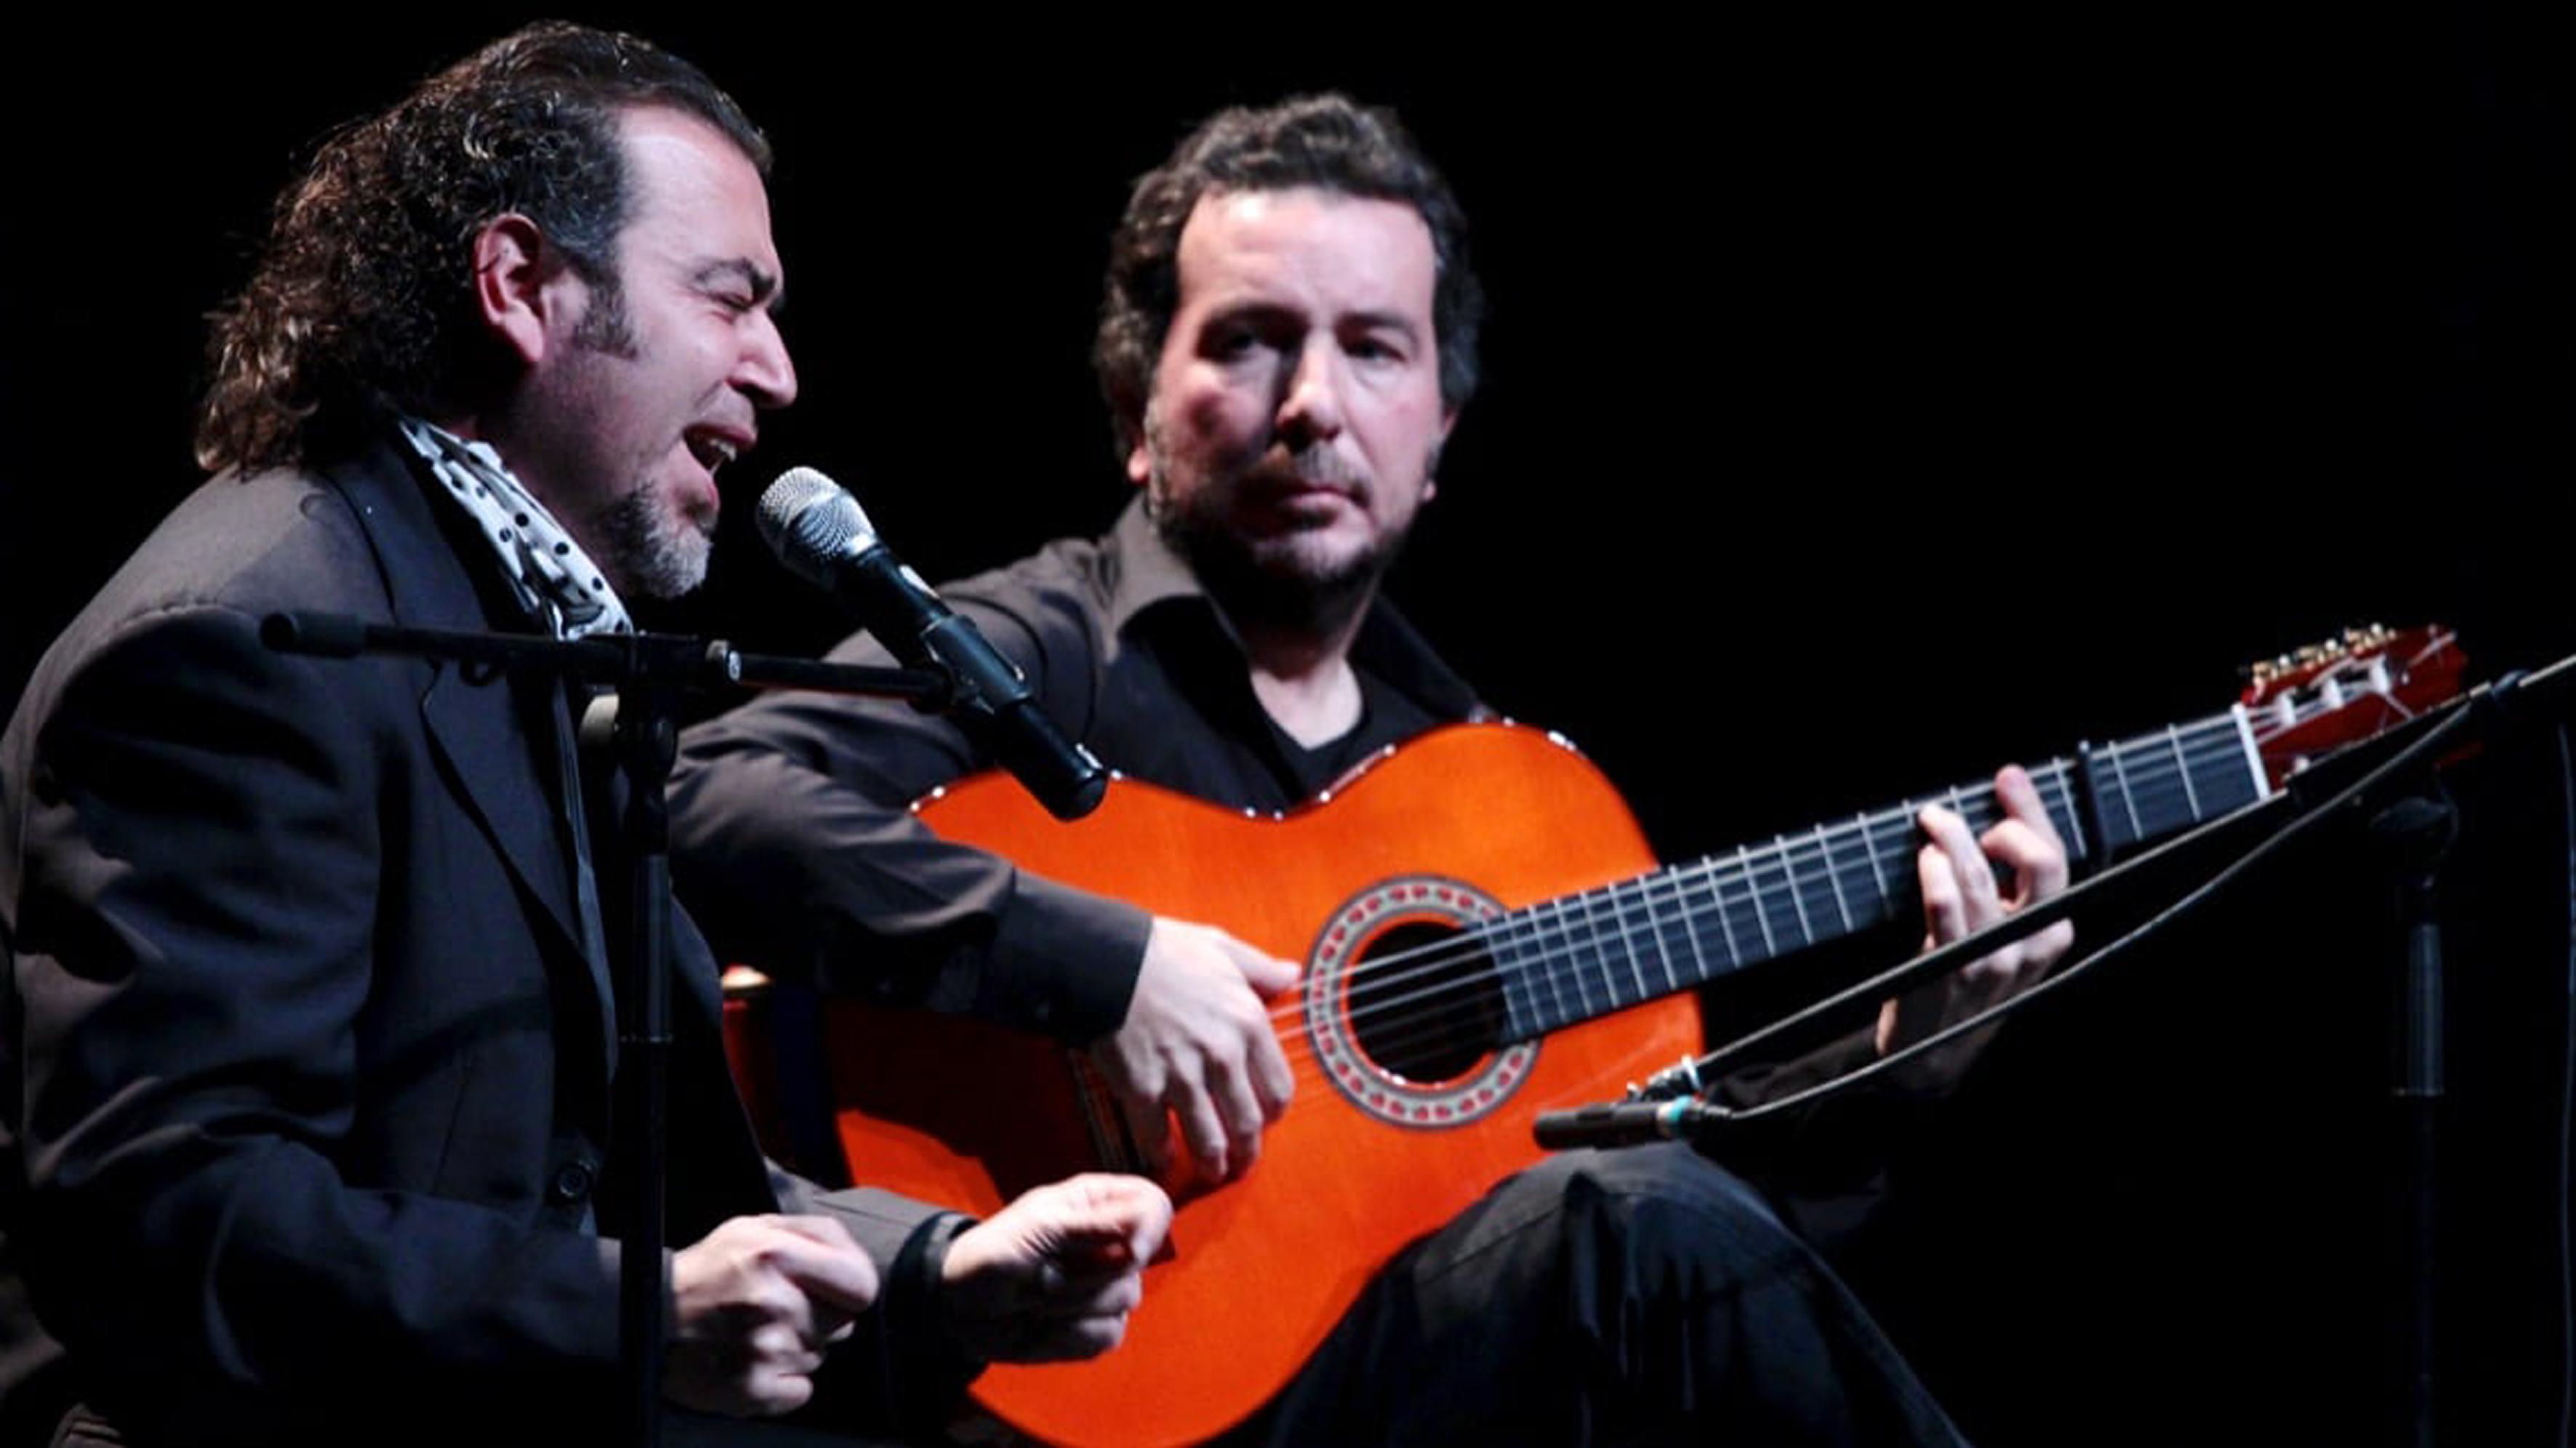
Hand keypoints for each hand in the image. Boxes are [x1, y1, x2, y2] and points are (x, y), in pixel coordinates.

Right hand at [664, 1214, 878, 1416]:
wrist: (648, 1316)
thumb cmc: (710, 1268)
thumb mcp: (756, 1227)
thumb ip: (816, 1233)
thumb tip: (859, 1260)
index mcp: (778, 1255)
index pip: (862, 1284)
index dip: (855, 1288)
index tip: (839, 1289)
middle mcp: (774, 1303)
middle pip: (843, 1323)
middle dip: (822, 1315)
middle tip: (782, 1308)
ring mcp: (764, 1350)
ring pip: (819, 1356)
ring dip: (798, 1346)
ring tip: (757, 1330)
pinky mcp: (751, 1389)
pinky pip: (801, 1389)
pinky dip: (784, 1380)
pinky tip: (753, 1358)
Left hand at [940, 1173, 1173, 1362]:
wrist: (959, 1309)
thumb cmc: (989, 1254)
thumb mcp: (1036, 1228)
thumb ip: (1093, 1223)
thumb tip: (1146, 1214)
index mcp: (1095, 1204)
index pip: (1153, 1204)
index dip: (1150, 1227)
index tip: (1130, 1249)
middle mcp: (1107, 1243)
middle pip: (1141, 1261)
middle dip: (1089, 1274)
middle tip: (1045, 1272)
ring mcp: (1104, 1287)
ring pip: (1126, 1301)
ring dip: (1072, 1306)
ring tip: (1036, 1297)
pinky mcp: (1096, 1326)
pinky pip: (1108, 1335)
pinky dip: (1070, 1334)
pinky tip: (1042, 1323)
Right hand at [1089, 916, 1296, 1181]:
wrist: (1104, 959)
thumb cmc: (1162, 950)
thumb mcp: (1222, 947)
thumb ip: (1261, 968)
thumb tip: (1293, 974)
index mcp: (1247, 1023)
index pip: (1278, 1088)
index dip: (1273, 1112)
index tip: (1265, 1120)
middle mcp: (1222, 1056)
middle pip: (1247, 1123)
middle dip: (1247, 1152)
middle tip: (1242, 1163)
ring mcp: (1182, 1076)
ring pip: (1208, 1140)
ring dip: (1212, 1164)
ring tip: (1212, 1173)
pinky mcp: (1142, 1089)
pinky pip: (1157, 1137)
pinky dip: (1161, 1155)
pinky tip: (1162, 1161)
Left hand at [1876, 764, 2075, 1089]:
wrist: (1929, 1051)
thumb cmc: (1963, 978)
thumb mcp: (2002, 937)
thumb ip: (2007, 886)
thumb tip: (1992, 815)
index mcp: (2052, 931)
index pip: (2056, 859)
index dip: (2032, 811)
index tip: (2008, 778)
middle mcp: (2030, 945)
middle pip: (2041, 863)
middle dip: (2007, 819)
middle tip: (1963, 812)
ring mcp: (1991, 958)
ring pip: (1982, 877)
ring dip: (1952, 838)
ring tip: (1933, 824)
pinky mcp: (1948, 966)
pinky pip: (1945, 905)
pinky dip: (1934, 872)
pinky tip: (1925, 860)